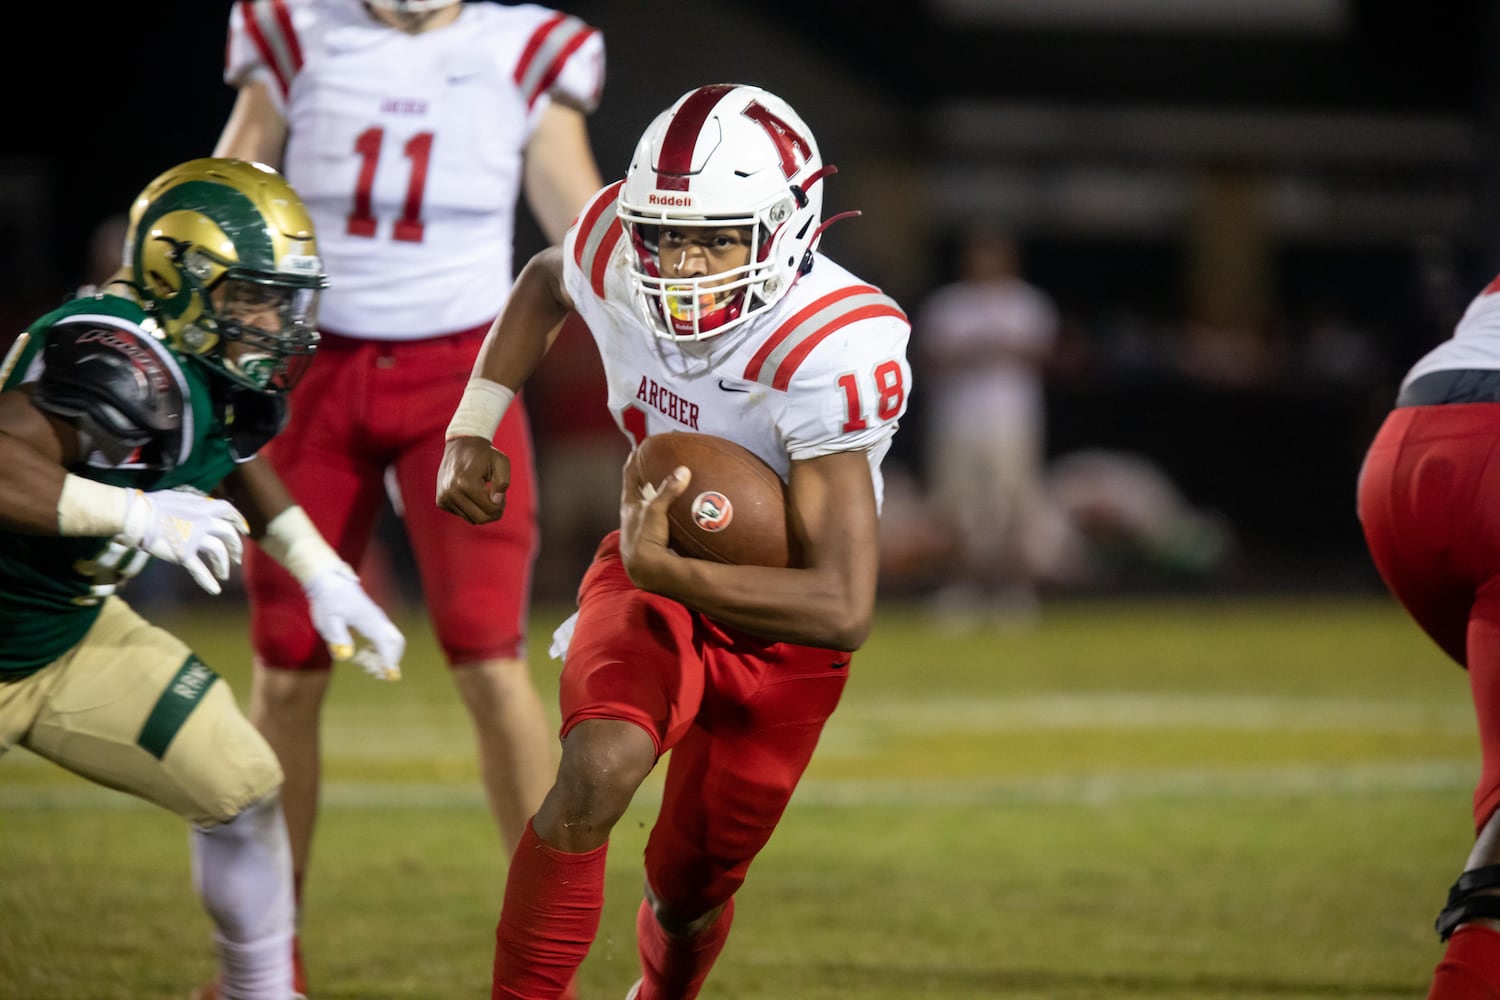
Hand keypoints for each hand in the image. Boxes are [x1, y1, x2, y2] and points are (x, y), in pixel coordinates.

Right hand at [118, 488, 247, 594]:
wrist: (136, 515)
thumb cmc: (151, 505)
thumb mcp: (178, 498)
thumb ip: (193, 503)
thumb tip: (201, 504)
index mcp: (203, 507)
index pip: (229, 511)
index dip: (239, 521)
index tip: (244, 530)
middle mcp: (204, 521)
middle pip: (229, 534)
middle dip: (236, 546)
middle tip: (238, 557)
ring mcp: (195, 538)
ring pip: (219, 552)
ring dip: (224, 564)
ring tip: (224, 574)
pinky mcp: (184, 553)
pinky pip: (199, 570)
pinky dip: (208, 581)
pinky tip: (215, 590)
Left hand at [303, 564, 404, 680]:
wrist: (330, 581)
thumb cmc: (328, 601)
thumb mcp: (327, 620)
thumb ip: (337, 637)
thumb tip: (347, 655)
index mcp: (368, 619)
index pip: (386, 643)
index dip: (389, 661)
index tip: (390, 676)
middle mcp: (377, 619)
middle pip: (396, 641)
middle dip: (390, 660)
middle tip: (374, 673)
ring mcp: (377, 618)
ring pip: (392, 640)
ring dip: (384, 656)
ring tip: (363, 663)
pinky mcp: (374, 619)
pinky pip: (385, 637)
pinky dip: (380, 650)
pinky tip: (364, 654)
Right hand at [436, 437, 510, 524]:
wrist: (461, 445)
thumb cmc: (485, 454)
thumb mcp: (501, 462)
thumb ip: (503, 482)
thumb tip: (496, 502)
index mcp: (466, 483)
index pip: (491, 510)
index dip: (501, 504)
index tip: (501, 492)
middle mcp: (451, 492)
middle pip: (480, 519)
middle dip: (493, 512)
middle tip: (496, 497)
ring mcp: (444, 498)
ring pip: (471, 519)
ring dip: (482, 510)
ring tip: (484, 493)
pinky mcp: (441, 501)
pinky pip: (463, 515)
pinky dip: (471, 508)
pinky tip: (471, 493)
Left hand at [619, 462, 689, 588]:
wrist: (646, 570)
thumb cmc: (644, 539)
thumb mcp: (655, 511)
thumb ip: (668, 491)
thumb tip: (682, 471)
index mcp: (629, 504)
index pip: (630, 475)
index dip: (634, 460)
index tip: (639, 448)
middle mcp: (633, 515)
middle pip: (640, 490)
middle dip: (648, 478)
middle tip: (659, 464)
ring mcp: (643, 528)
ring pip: (652, 506)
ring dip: (662, 497)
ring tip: (675, 486)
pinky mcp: (655, 539)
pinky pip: (666, 521)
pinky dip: (673, 514)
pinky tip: (684, 513)